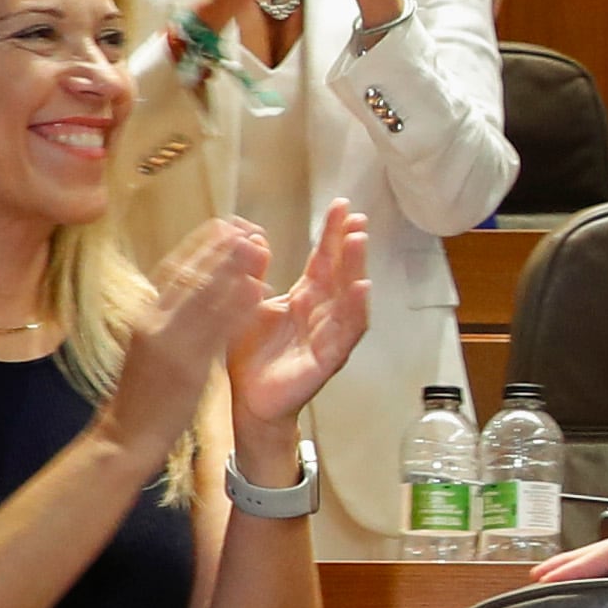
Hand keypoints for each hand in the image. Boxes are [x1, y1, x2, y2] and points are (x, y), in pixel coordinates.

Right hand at [105, 217, 268, 465]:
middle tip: (250, 226)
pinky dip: (236, 308)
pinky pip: (215, 332)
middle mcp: (154, 323)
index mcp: (146, 316)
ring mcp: (168, 345)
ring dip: (235, 269)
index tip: (228, 224)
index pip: (175, 269)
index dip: (203, 244)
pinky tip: (258, 291)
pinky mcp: (185, 369)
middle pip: (191, 276)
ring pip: (204, 298)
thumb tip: (195, 288)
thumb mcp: (152, 347)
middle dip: (222, 248)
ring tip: (261, 246)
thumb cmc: (144, 395)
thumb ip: (171, 318)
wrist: (126, 437)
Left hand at [227, 200, 370, 434]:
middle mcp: (322, 314)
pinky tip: (359, 289)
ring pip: (349, 298)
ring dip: (356, 269)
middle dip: (350, 244)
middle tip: (356, 217)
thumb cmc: (252, 356)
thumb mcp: (248, 305)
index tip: (341, 205)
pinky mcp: (327, 360)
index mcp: (304, 298)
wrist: (248, 401)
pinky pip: (346, 333)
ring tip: (359, 241)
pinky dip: (354, 310)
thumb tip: (255, 236)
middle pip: (341, 273)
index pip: (323, 260)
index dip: (332, 233)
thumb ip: (254, 273)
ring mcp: (328, 336)